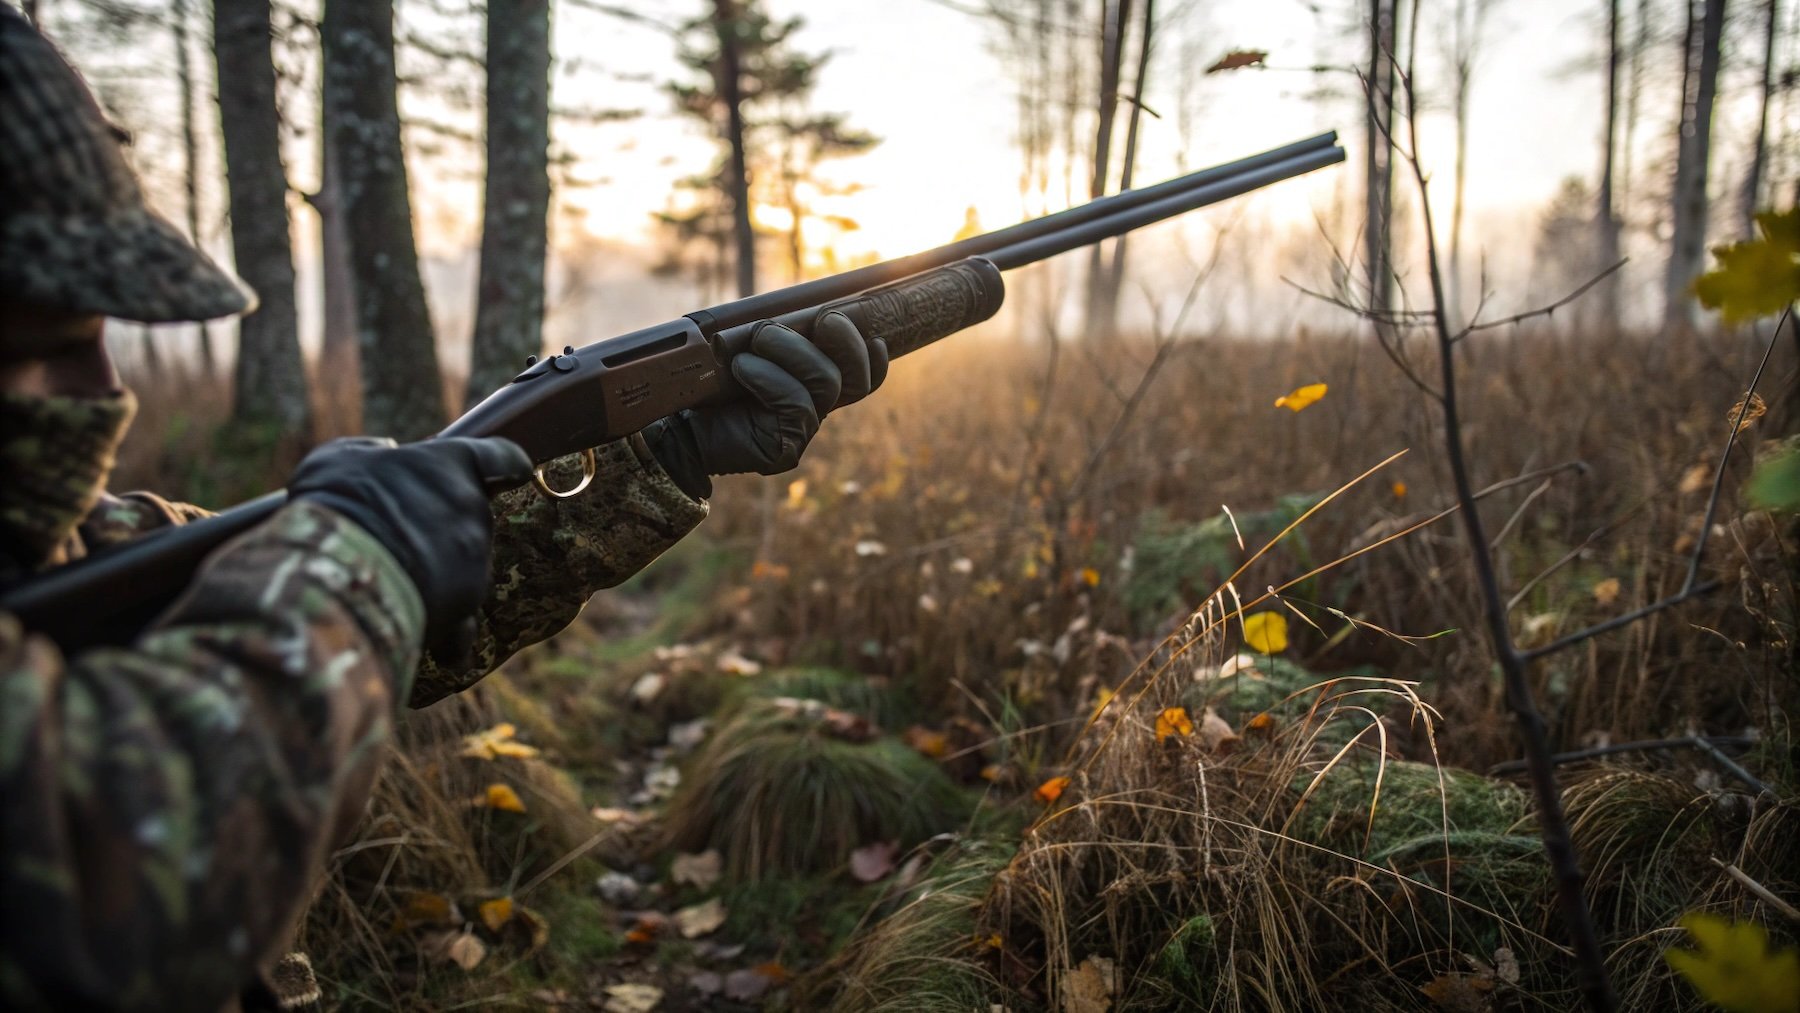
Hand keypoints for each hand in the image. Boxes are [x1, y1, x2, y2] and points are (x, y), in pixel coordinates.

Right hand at [288, 437, 533, 646]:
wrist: (336, 568)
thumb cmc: (334, 504)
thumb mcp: (338, 459)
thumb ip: (368, 452)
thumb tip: (383, 452)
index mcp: (451, 466)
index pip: (503, 458)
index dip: (509, 466)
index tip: (514, 474)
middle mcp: (473, 511)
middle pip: (473, 519)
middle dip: (445, 530)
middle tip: (401, 540)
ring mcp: (475, 560)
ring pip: (465, 571)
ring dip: (439, 580)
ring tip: (393, 589)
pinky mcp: (466, 606)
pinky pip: (465, 627)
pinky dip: (451, 638)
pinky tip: (436, 650)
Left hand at [642, 312, 887, 497]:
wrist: (675, 424)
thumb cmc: (710, 381)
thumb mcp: (749, 347)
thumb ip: (780, 332)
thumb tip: (805, 307)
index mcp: (812, 388)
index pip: (863, 378)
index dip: (872, 356)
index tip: (869, 329)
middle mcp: (814, 411)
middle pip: (856, 380)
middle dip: (845, 341)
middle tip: (823, 318)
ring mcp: (801, 432)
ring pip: (826, 383)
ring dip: (794, 349)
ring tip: (759, 337)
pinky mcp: (784, 449)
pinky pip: (795, 402)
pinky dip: (767, 375)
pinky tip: (741, 367)